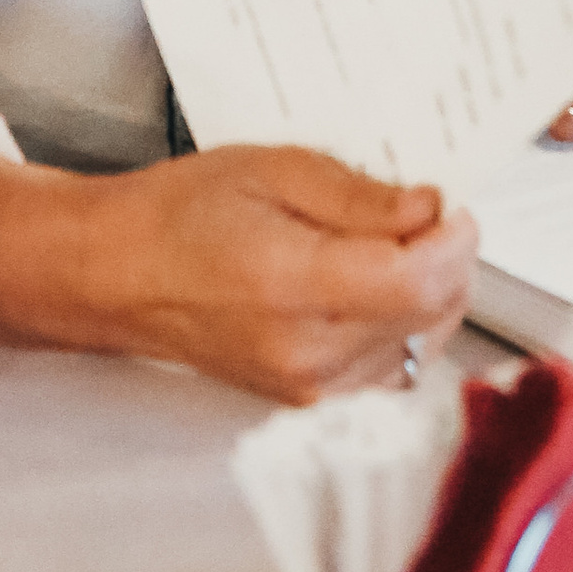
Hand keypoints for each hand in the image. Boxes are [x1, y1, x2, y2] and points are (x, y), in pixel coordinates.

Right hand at [74, 147, 476, 399]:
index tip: (452, 202)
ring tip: (400, 242)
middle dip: (449, 258)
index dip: (453, 239)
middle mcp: (307, 354)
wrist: (119, 274)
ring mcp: (309, 389)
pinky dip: (405, 325)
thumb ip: (356, 194)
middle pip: (428, 316)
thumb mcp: (270, 169)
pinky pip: (390, 369)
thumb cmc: (181, 213)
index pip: (415, 281)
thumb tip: (427, 209)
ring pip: (420, 346)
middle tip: (429, 210)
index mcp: (292, 287)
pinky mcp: (309, 402)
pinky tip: (380, 284)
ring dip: (431, 292)